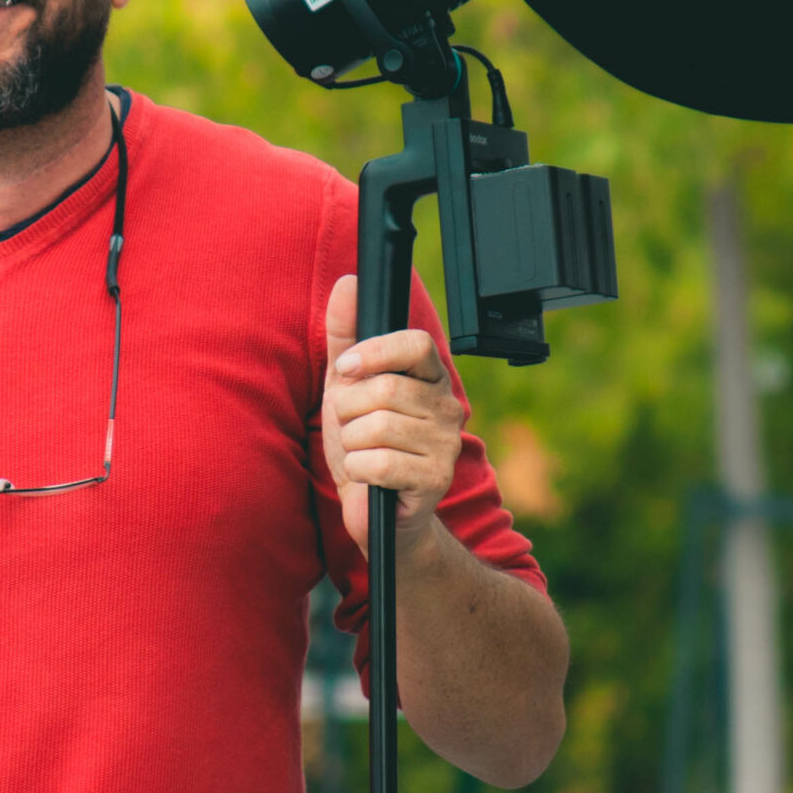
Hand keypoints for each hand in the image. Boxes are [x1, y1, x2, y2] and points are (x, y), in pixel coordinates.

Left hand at [321, 275, 465, 554]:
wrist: (374, 508)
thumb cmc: (363, 443)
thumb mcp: (346, 386)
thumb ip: (345, 336)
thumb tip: (348, 283)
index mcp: (429, 377)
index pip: (415, 343)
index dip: (375, 352)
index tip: (347, 370)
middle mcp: (446, 406)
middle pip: (385, 389)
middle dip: (349, 411)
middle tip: (353, 428)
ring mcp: (445, 444)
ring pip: (377, 427)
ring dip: (352, 443)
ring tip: (362, 452)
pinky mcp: (434, 479)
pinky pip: (379, 463)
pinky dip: (358, 471)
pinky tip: (367, 477)